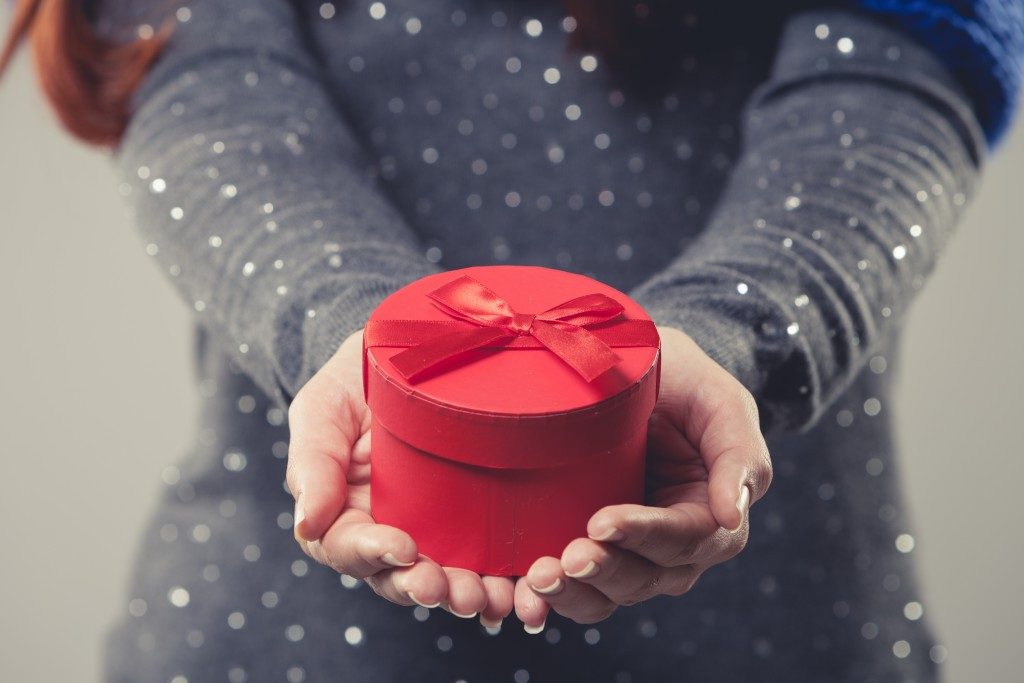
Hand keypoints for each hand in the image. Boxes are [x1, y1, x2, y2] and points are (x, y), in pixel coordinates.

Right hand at [287, 328, 514, 624]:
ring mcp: (436, 528)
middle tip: (453, 592)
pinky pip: (489, 560)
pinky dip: (505, 582)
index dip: (374, 556)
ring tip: (491, 598)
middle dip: (426, 588)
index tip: (403, 548)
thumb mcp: (323, 408)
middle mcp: (389, 530)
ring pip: (446, 578)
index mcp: (345, 514)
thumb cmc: (357, 378)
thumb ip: (313, 463)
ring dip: (467, 595)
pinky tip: (523, 592)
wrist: (415, 347)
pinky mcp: (478, 519)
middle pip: (400, 576)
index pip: (350, 549)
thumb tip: (306, 525)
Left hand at [515, 326, 772, 629]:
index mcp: (712, 518)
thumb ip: (739, 451)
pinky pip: (573, 590)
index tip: (600, 522)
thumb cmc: (684, 382)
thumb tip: (732, 514)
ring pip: (607, 595)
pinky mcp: (589, 553)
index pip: (684, 538)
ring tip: (537, 578)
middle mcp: (673, 550)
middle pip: (644, 577)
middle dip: (604, 570)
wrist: (636, 374)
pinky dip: (548, 598)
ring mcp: (628, 556)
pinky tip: (520, 594)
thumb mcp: (720, 400)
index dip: (644, 535)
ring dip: (572, 594)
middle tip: (565, 559)